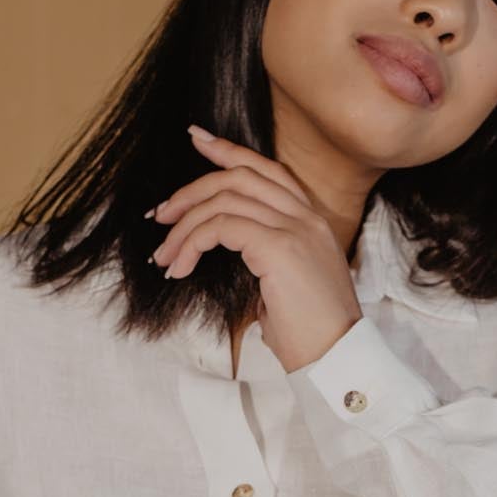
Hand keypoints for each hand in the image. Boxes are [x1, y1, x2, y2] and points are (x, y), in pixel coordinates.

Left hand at [148, 125, 363, 372]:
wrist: (336, 357)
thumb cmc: (310, 333)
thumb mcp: (285, 285)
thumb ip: (264, 257)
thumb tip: (229, 251)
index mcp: (311, 222)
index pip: (267, 171)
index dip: (229, 151)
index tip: (197, 139)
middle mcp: (306, 217)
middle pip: (240, 176)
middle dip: (192, 190)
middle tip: (160, 214)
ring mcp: (295, 229)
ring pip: (224, 200)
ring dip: (184, 226)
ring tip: (164, 256)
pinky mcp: (278, 247)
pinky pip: (221, 227)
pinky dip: (192, 243)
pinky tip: (181, 267)